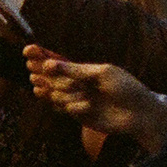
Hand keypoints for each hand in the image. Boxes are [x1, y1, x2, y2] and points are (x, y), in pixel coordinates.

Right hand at [24, 51, 166, 151]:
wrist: (138, 114)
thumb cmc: (126, 88)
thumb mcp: (102, 73)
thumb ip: (75, 70)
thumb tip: (49, 65)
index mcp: (82, 69)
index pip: (55, 61)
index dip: (40, 55)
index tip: (27, 51)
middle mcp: (75, 83)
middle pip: (48, 76)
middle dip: (43, 74)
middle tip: (40, 73)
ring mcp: (74, 98)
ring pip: (54, 93)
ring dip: (65, 93)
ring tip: (83, 94)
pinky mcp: (75, 114)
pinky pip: (64, 108)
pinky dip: (74, 106)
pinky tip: (88, 107)